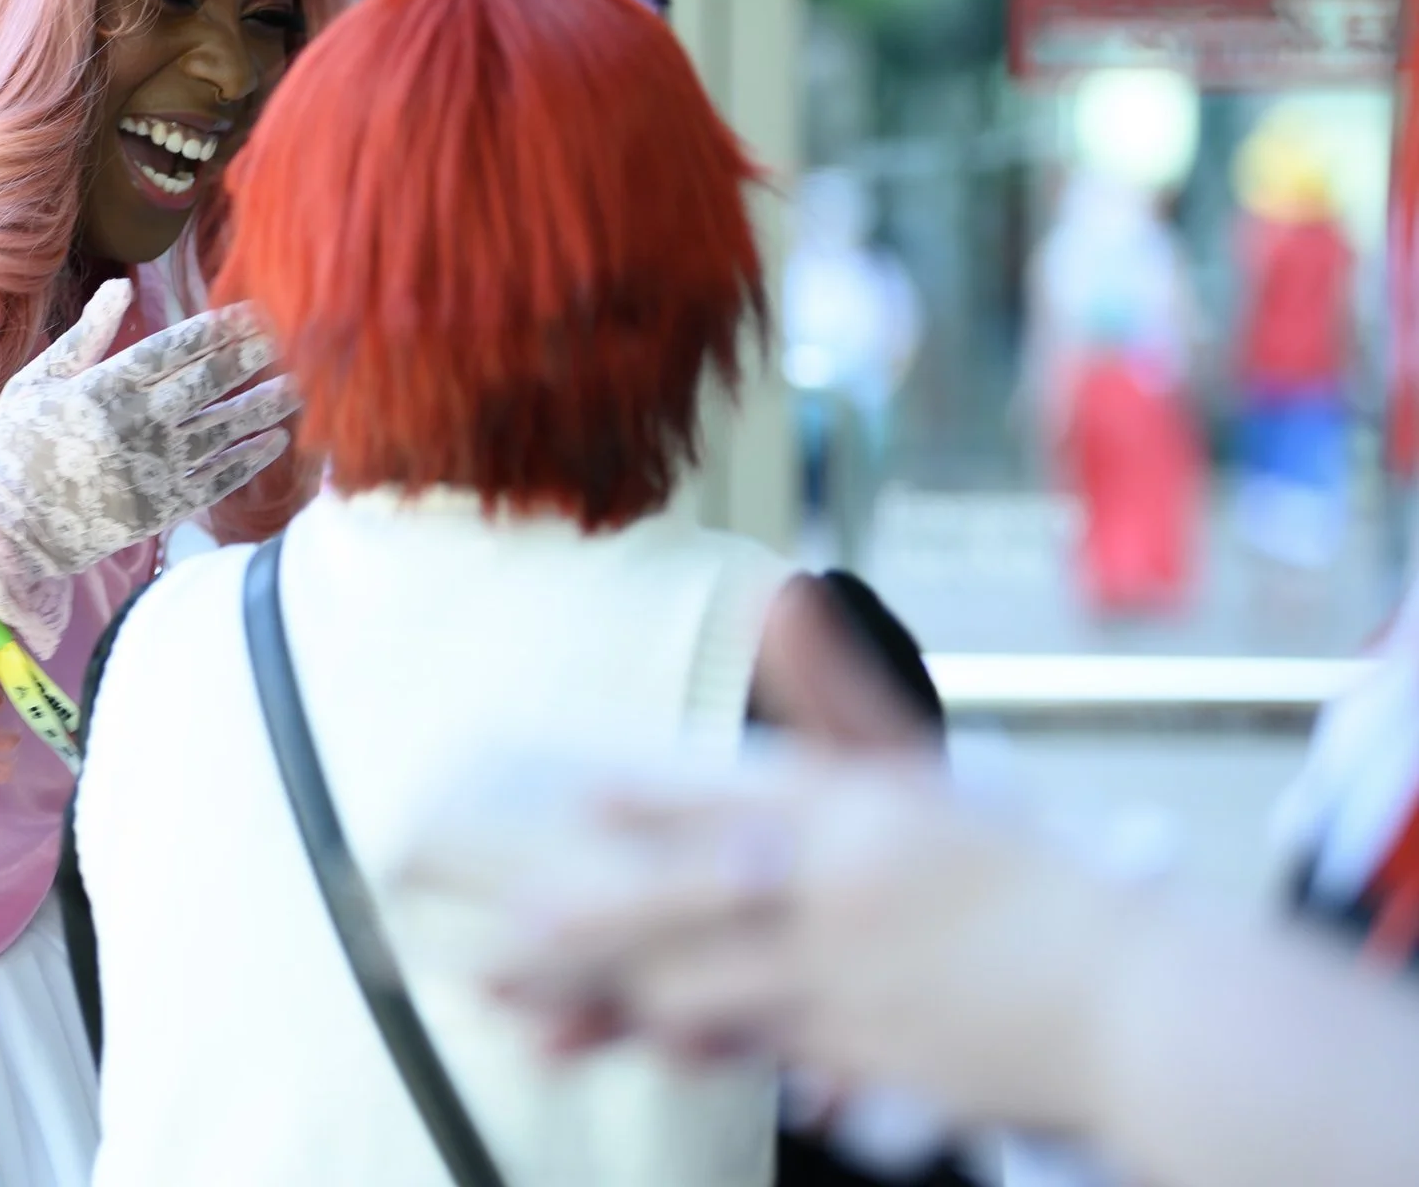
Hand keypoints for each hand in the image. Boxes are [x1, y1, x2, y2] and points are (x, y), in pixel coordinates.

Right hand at [0, 278, 295, 649]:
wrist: (8, 527)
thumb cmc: (18, 446)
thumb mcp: (36, 380)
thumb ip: (84, 336)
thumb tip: (120, 287)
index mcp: (105, 387)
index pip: (177, 346)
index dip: (219, 327)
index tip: (253, 311)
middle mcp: (138, 423)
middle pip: (210, 380)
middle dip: (252, 355)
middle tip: (292, 334)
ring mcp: (156, 467)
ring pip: (225, 427)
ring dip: (265, 405)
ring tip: (299, 385)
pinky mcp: (165, 506)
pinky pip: (218, 478)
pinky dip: (250, 459)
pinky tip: (275, 441)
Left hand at [487, 759, 1142, 1137]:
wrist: (1138, 1006)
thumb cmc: (1026, 887)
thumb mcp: (932, 779)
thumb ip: (841, 699)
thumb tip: (784, 593)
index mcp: (865, 816)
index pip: (746, 798)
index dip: (658, 800)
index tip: (582, 798)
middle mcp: (847, 895)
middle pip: (697, 907)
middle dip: (592, 924)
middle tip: (510, 934)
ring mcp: (852, 984)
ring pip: (706, 991)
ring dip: (607, 1001)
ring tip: (523, 1004)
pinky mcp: (866, 1054)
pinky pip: (755, 1048)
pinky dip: (688, 1045)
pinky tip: (629, 1041)